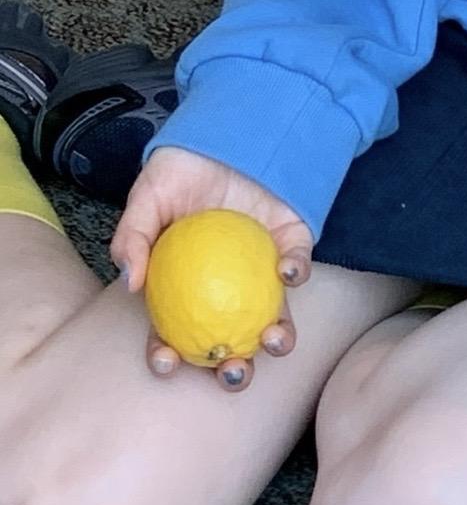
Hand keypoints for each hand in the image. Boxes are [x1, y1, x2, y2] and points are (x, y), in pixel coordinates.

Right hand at [111, 145, 311, 391]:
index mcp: (186, 287)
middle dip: (235, 369)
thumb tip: (131, 284)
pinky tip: (286, 272)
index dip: (169, 354)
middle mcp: (225, 288)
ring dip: (277, 336)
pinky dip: (295, 272)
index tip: (168, 362)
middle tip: (233, 372)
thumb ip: (133, 238)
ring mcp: (259, 270)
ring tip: (272, 341)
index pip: (174, 332)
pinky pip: (297, 264)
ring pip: (272, 316)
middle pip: (230, 339)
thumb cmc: (180, 171)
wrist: (223, 131)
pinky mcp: (290, 244)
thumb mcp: (146, 199)